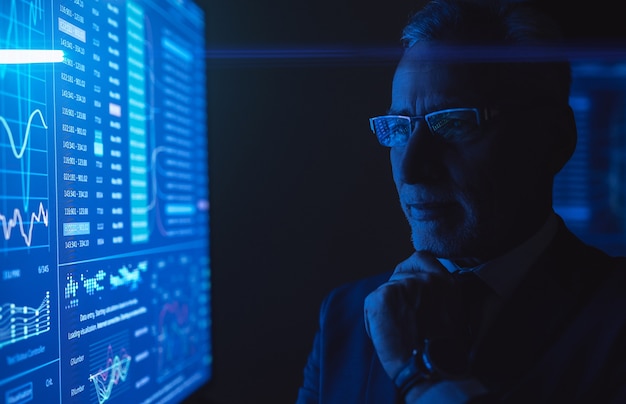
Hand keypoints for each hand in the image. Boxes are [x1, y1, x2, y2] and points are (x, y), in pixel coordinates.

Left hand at [363, 251, 462, 380]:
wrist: (426, 368)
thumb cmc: (439, 351)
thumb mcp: (451, 316)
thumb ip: (436, 295)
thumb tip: (418, 288)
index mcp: (445, 283)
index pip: (421, 258)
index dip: (412, 269)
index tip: (410, 283)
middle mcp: (424, 279)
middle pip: (400, 274)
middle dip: (398, 292)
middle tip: (402, 316)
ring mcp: (402, 285)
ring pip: (385, 290)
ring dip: (387, 307)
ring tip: (397, 330)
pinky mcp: (382, 296)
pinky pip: (371, 304)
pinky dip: (373, 320)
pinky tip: (385, 335)